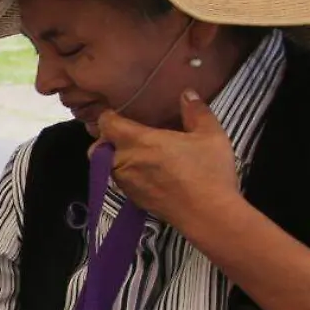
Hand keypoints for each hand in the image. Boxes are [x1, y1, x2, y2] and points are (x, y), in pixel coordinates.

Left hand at [94, 91, 241, 234]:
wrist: (207, 215)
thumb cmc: (208, 171)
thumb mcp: (210, 135)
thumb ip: (196, 112)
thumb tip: (187, 93)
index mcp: (137, 141)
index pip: (106, 123)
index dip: (109, 116)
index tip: (120, 113)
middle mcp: (123, 161)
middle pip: (99, 147)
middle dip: (108, 139)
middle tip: (129, 135)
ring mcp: (125, 182)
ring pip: (107, 165)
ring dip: (117, 157)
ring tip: (141, 153)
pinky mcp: (131, 199)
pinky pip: (120, 181)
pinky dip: (127, 173)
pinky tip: (149, 172)